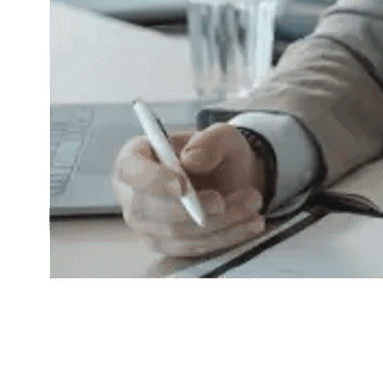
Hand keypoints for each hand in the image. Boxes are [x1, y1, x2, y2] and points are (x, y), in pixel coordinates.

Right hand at [112, 123, 267, 256]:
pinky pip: (191, 247)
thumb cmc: (217, 153)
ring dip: (217, 223)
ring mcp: (147, 223)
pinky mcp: (167, 243)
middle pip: (149, 209)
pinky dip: (223, 237)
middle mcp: (133, 194)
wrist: (231, 178)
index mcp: (135, 158)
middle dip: (192, 209)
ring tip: (251, 205)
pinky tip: (248, 224)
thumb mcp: (222, 136)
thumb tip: (191, 160)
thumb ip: (210, 141)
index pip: (131, 170)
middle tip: (224, 201)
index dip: (153, 181)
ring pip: (175, 232)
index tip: (183, 186)